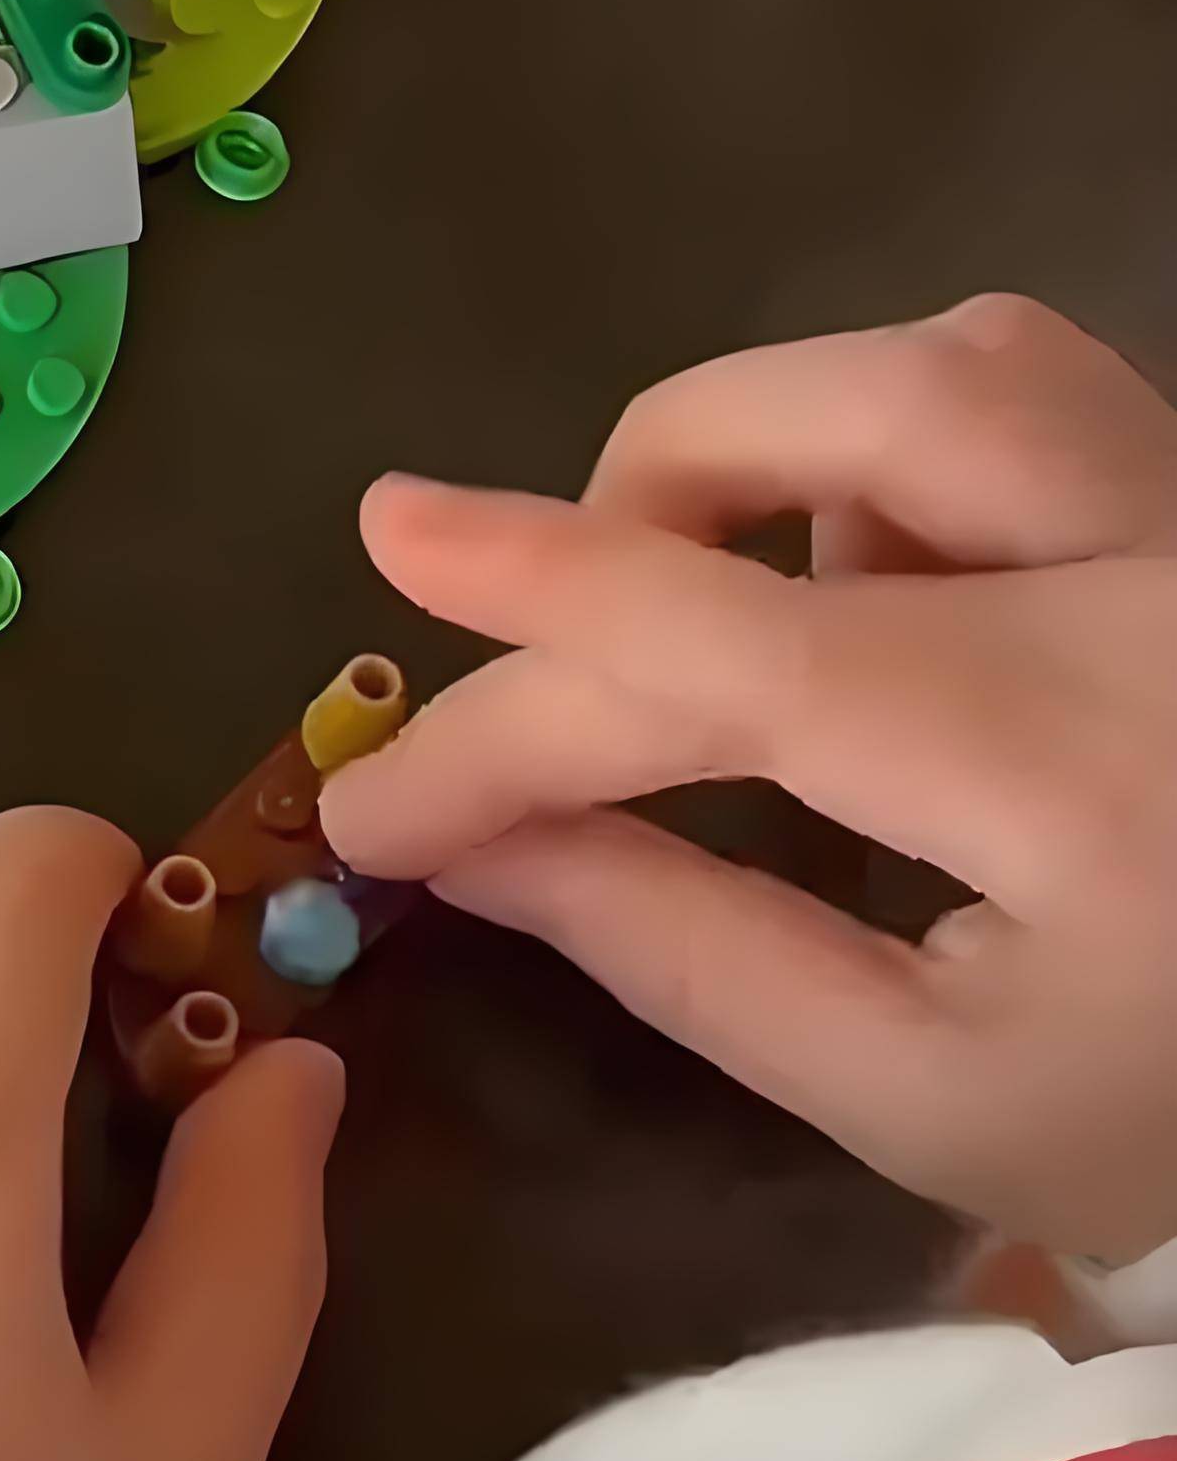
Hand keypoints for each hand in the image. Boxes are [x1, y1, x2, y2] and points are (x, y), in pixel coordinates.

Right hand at [321, 294, 1176, 1260]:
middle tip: (549, 663)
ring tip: (746, 618)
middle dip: (622, 517)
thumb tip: (470, 840)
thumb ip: (693, 956)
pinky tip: (900, 586)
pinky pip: (1023, 385)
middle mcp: (1153, 587)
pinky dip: (903, 448)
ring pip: (937, 361)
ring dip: (773, 460)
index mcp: (1074, 771)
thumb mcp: (937, 1099)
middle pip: (827, 420)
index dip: (512, 671)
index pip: (731, 652)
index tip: (363, 768)